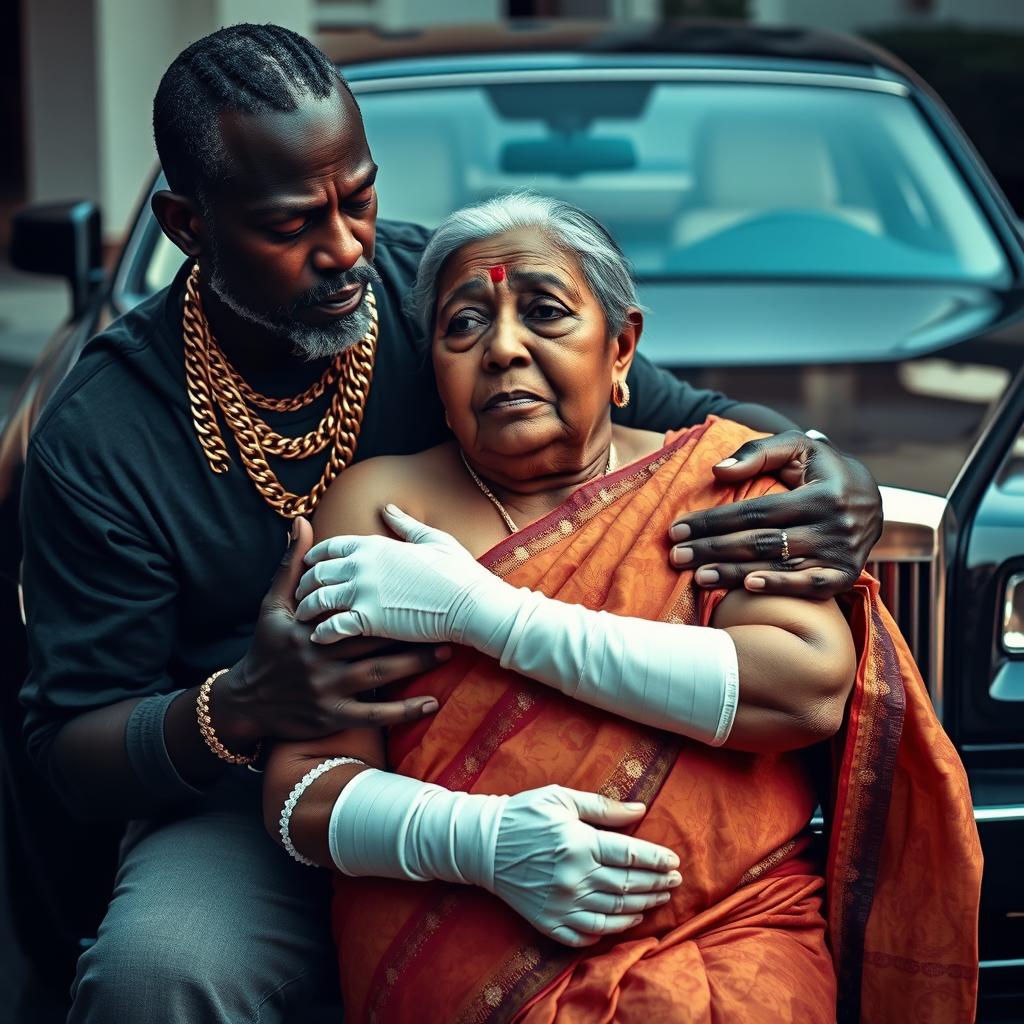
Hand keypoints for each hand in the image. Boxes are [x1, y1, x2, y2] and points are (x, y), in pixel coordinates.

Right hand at [214, 516, 443, 744]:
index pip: (353, 608)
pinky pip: (375, 716)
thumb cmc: (267, 646)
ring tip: (447, 652)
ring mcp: (327, 689)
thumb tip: (300, 520)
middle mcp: (319, 657)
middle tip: (445, 618)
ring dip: (415, 665)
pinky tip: (431, 703)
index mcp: (308, 627)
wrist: (247, 702)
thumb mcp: (273, 605)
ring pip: (379, 675)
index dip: (385, 598)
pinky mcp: (333, 716)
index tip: (418, 587)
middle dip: (410, 630)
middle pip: (373, 640)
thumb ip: (291, 565)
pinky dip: (404, 712)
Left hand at [295, 505, 515, 644]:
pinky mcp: (368, 620)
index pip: (331, 546)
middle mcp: (362, 564)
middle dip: (306, 584)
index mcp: (374, 543)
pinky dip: (321, 632)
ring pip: (318, 599)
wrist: (472, 603)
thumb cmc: (458, 572)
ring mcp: (363, 592)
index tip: (311, 565)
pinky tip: (318, 638)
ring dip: (307, 608)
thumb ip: (404, 524)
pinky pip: (331, 626)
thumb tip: (388, 508)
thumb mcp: (433, 539)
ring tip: (303, 618)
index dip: (316, 556)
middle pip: (318, 573)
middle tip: (301, 594)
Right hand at [491, 785, 681, 946]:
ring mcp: (561, 904)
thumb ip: (602, 807)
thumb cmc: (524, 814)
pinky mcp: (549, 922)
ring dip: (642, 906)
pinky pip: (588, 933)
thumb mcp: (561, 798)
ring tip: (659, 899)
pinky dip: (612, 929)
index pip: (630, 855)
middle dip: (657, 883)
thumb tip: (640, 809)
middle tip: (675, 881)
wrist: (483, 845)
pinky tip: (627, 920)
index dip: (656, 859)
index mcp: (578, 843)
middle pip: (627, 885)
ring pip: (614, 911)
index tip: (675, 861)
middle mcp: (573, 878)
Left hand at [668, 430, 881, 597]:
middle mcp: (835, 526)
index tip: (678, 528)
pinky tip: (746, 587)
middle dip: (713, 549)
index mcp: (822, 493)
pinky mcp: (845, 575)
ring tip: (697, 575)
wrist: (872, 497)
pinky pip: (809, 587)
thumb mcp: (797, 447)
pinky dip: (779, 588)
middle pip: (761, 541)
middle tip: (676, 555)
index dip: (714, 520)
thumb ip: (757, 452)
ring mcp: (842, 554)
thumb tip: (717, 471)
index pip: (756, 511)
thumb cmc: (822, 468)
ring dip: (734, 573)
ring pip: (778, 566)